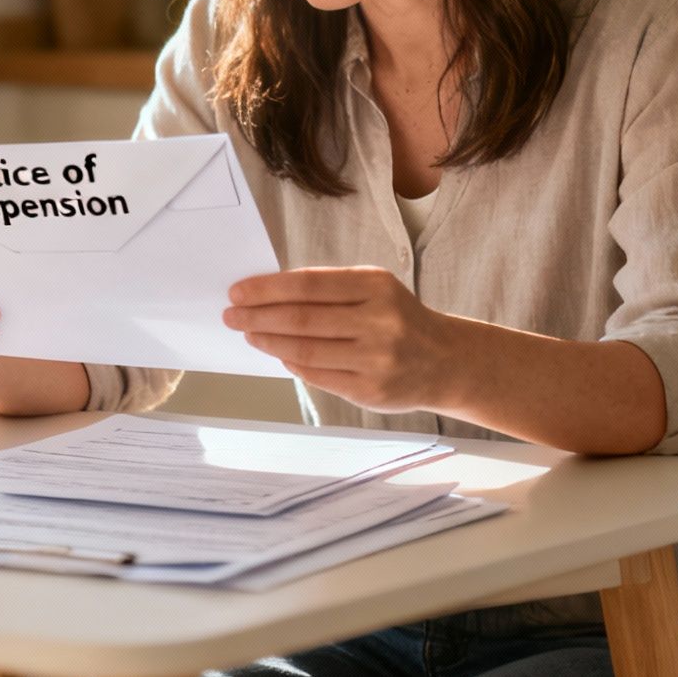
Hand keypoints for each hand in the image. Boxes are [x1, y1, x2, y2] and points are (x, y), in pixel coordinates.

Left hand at [223, 267, 460, 412]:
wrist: (446, 361)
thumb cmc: (399, 318)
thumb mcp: (374, 289)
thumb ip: (329, 290)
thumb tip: (268, 296)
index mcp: (376, 286)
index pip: (308, 285)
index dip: (267, 289)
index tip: (238, 292)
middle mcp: (379, 321)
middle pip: (301, 319)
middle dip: (257, 316)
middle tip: (231, 315)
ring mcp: (376, 359)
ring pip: (305, 350)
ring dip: (268, 342)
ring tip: (249, 334)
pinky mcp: (370, 391)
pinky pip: (317, 375)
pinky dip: (292, 363)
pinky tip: (279, 354)